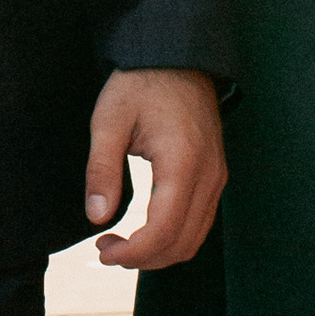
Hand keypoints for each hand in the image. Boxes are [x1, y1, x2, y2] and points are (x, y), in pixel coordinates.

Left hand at [83, 66, 225, 271]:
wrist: (177, 57)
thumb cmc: (139, 84)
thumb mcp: (108, 121)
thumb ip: (102, 170)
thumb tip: (98, 218)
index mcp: (182, 162)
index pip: (163, 229)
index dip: (133, 252)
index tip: (103, 251)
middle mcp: (208, 175)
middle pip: (182, 243)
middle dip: (144, 258)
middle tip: (106, 249)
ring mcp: (217, 176)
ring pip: (194, 238)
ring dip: (159, 252)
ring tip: (122, 243)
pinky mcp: (215, 175)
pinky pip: (200, 222)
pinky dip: (173, 237)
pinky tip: (145, 230)